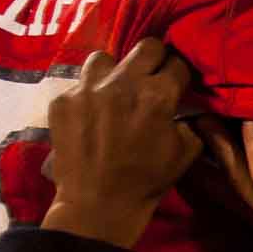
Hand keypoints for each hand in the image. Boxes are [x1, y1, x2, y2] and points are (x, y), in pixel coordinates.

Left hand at [42, 41, 202, 248]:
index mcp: (158, 95)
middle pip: (147, 46)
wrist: (97, 204)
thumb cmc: (147, 180)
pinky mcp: (62, 100)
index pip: (178, 63)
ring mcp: (88, 89)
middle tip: (152, 77)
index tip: (178, 81)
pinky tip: (91, 114)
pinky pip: (79, 84)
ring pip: (105, 57)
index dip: (181, 73)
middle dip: (155, 59)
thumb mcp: (186, 152)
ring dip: (115, 71)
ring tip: (114, 89)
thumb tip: (185, 107)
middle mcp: (123, 83)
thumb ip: (190, 121)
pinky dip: (88, 95)